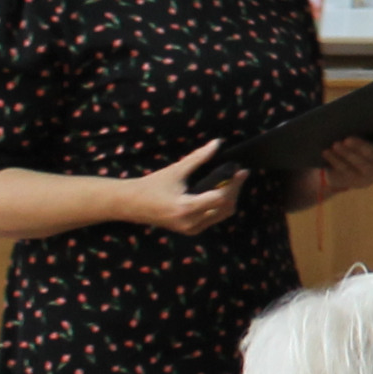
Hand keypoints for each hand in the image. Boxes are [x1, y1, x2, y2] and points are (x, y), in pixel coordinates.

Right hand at [125, 142, 243, 235]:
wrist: (130, 204)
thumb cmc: (151, 185)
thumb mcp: (175, 170)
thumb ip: (198, 157)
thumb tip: (217, 143)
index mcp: (186, 208)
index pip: (221, 198)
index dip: (234, 183)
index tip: (241, 170)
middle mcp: (191, 222)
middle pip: (226, 207)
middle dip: (235, 189)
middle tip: (239, 173)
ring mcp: (191, 229)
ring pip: (222, 215)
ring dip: (230, 198)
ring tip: (232, 180)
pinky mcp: (191, 230)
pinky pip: (214, 218)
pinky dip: (221, 205)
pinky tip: (221, 190)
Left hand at [318, 128, 372, 200]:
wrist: (350, 172)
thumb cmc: (360, 146)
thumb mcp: (366, 136)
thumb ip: (365, 126)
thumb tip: (351, 110)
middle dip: (360, 146)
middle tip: (347, 139)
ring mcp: (371, 175)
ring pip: (358, 163)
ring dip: (346, 154)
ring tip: (335, 144)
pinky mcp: (356, 182)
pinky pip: (345, 170)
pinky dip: (335, 160)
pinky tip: (327, 152)